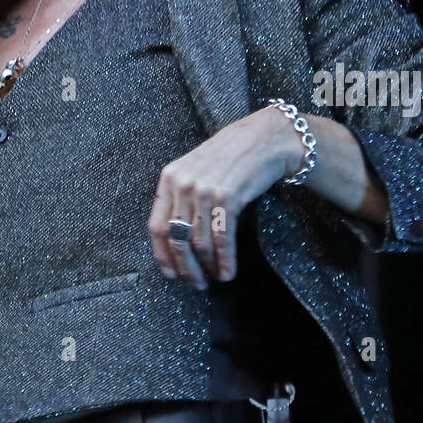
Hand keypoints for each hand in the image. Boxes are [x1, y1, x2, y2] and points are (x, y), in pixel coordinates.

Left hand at [148, 106, 306, 286]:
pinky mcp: (227, 197)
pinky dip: (225, 260)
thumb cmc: (231, 157)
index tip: (171, 273)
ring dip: (207, 267)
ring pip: (199, 242)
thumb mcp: (196, 170)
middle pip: (176, 239)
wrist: (265, 139)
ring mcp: (204, 191)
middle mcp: (182, 185)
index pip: (157, 226)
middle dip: (185, 267)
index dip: (163, 255)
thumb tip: (177, 240)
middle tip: (196, 283)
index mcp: (169, 178)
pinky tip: (228, 272)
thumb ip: (181, 197)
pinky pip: (221, 239)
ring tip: (215, 279)